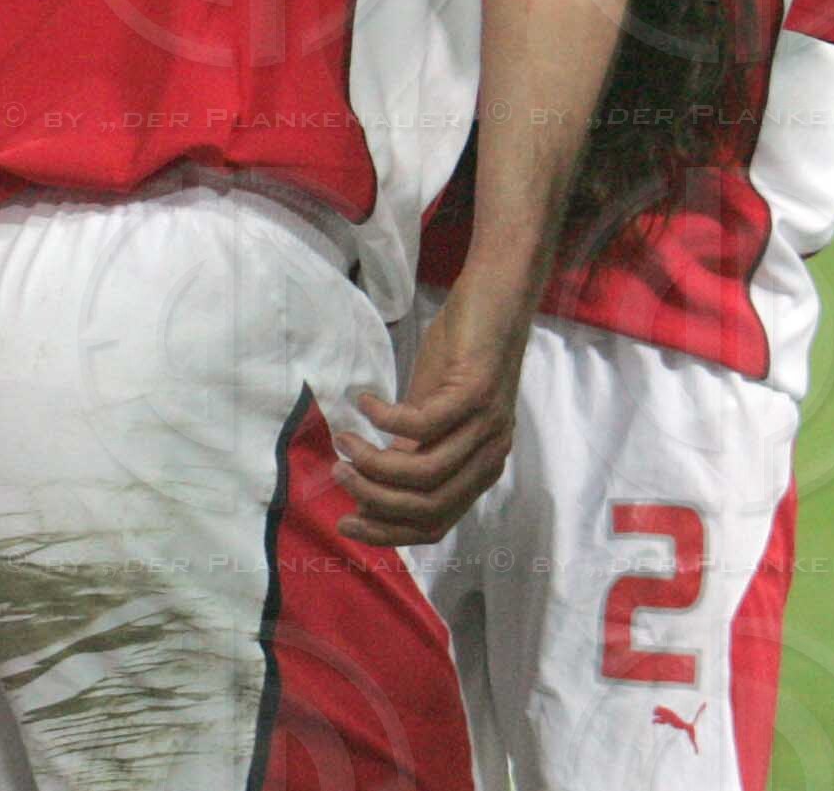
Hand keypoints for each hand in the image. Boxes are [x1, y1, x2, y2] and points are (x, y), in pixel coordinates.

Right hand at [332, 292, 531, 546]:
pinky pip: (422, 424)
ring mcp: (485, 427)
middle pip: (428, 507)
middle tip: (337, 473)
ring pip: (425, 473)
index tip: (345, 520)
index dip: (388, 532)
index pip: (435, 525)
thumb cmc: (461, 356)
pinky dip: (385, 418)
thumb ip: (410, 452)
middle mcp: (488, 457)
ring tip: (344, 440)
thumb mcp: (431, 414)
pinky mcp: (476, 393)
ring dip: (374, 463)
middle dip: (374, 500)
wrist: (496, 300)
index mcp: (478, 470)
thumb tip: (367, 488)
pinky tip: (365, 402)